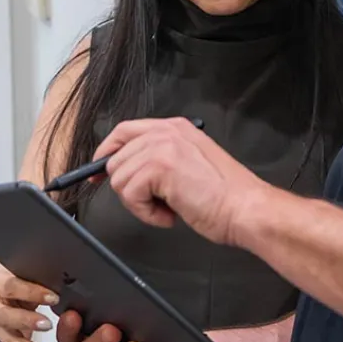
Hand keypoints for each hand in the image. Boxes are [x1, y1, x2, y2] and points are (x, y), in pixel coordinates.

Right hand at [0, 251, 57, 341]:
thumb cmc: (9, 268)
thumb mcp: (21, 264)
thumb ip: (37, 269)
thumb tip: (64, 269)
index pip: (12, 287)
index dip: (32, 292)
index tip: (53, 297)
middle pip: (5, 316)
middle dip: (26, 321)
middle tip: (47, 325)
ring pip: (6, 338)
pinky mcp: (2, 336)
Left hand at [94, 117, 270, 245]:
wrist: (244, 208)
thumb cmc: (224, 195)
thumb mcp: (189, 163)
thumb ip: (160, 158)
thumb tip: (126, 170)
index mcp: (175, 128)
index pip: (124, 131)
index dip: (106, 152)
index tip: (97, 175)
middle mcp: (167, 131)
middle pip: (116, 157)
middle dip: (127, 187)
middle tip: (150, 202)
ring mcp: (163, 146)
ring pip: (120, 179)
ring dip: (139, 203)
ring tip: (168, 207)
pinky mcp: (159, 166)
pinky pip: (129, 195)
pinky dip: (146, 213)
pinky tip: (169, 214)